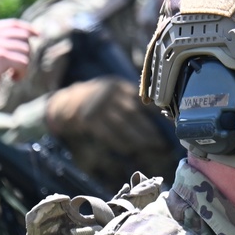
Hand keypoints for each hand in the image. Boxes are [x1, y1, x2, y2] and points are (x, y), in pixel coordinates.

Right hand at [0, 18, 37, 122]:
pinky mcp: (0, 56)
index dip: (28, 28)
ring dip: (24, 66)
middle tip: (19, 67)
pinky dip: (22, 74)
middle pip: (23, 37)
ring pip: (25, 51)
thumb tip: (18, 46)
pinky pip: (24, 62)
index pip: (13, 24)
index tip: (38, 34)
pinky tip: (12, 79)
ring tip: (12, 76)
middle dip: (26, 52)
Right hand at [45, 77, 165, 159]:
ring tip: (149, 146)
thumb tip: (159, 113)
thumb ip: (129, 97)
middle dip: (148, 128)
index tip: (166, 121)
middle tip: (160, 141)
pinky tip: (130, 149)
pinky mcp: (88, 120)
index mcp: (117, 84)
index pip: (140, 98)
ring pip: (122, 125)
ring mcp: (97, 106)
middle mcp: (108, 93)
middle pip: (132, 113)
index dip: (154, 111)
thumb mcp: (112, 90)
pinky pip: (108, 134)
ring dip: (137, 138)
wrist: (68, 102)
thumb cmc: (99, 99)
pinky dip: (120, 143)